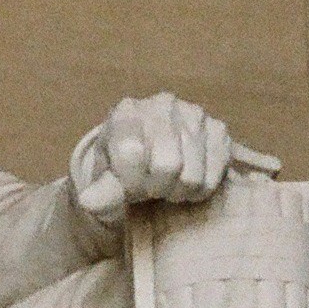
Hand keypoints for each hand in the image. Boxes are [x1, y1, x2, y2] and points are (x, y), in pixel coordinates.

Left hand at [70, 93, 256, 222]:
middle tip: (151, 187)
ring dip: (179, 190)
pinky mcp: (219, 130)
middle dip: (157, 187)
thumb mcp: (105, 184)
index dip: (130, 182)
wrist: (146, 159)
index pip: (132, 154)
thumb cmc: (121, 170)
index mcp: (127, 112)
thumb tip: (89, 202)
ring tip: (169, 183)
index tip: (128, 186)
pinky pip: (215, 174)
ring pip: (192, 175)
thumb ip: (101, 193)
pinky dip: (200, 188)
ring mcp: (194, 114)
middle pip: (167, 166)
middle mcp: (163, 104)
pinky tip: (187, 179)